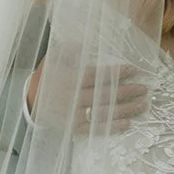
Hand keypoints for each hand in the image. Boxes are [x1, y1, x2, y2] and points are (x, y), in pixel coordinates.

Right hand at [27, 58, 147, 134]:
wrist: (30, 101)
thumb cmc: (46, 77)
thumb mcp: (53, 58)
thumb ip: (68, 49)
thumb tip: (85, 43)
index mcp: (68, 79)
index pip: (97, 76)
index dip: (116, 73)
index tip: (133, 69)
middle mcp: (72, 98)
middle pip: (104, 95)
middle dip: (127, 91)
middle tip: (144, 88)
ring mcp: (73, 115)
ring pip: (103, 113)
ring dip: (125, 109)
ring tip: (142, 105)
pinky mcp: (73, 128)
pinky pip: (96, 129)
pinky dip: (112, 127)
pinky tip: (127, 123)